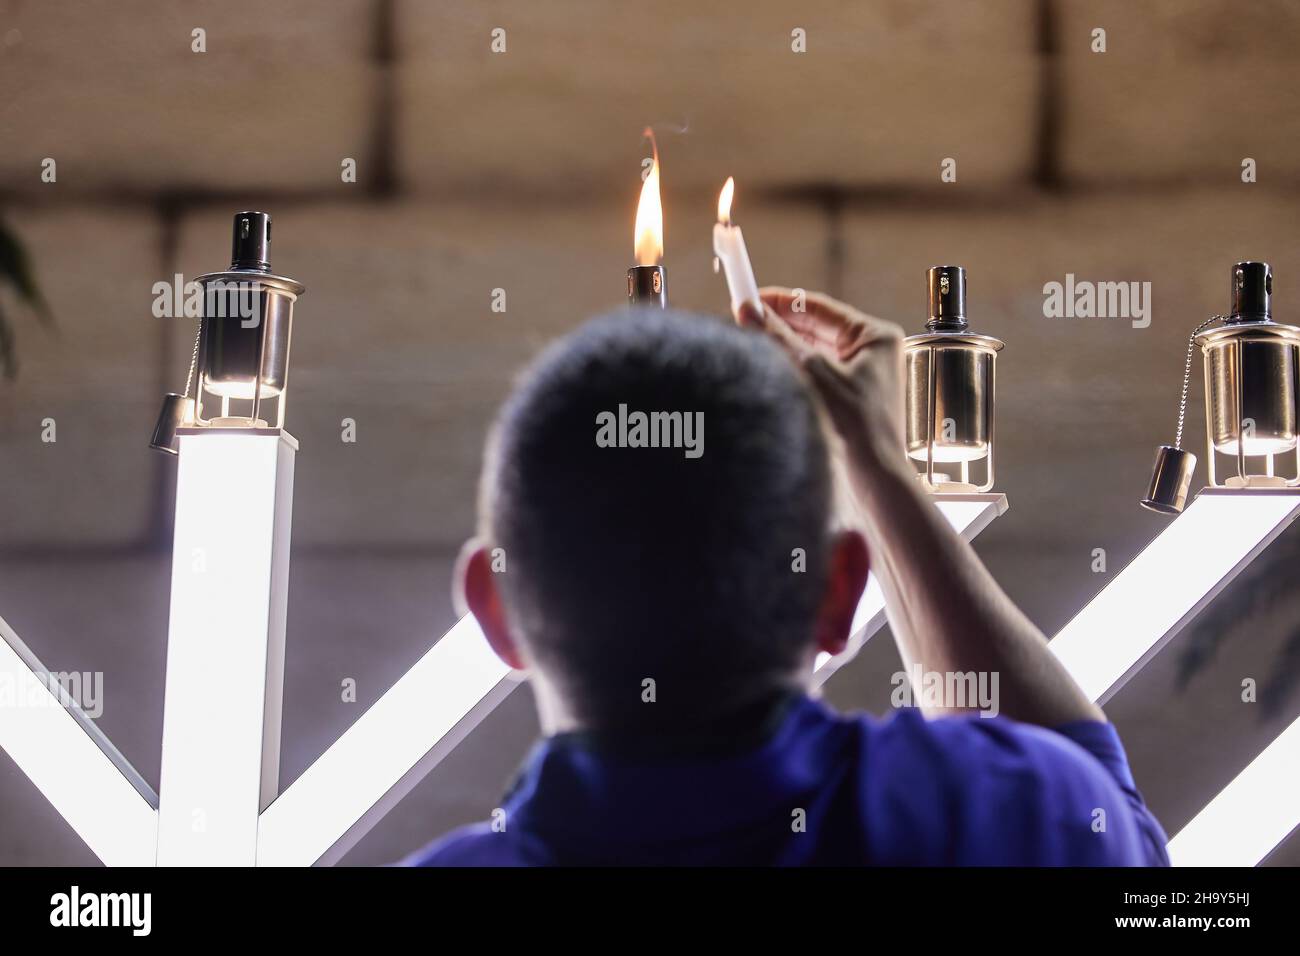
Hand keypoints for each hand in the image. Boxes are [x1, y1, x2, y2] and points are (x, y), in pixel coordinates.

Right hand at [736, 288, 907, 475]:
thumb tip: (749, 310)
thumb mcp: (814, 373)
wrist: (875, 475)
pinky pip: (817, 372)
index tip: (751, 296)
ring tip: (752, 343)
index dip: (783, 301)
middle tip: (744, 320)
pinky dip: (794, 368)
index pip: (820, 307)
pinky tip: (771, 367)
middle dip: (780, 325)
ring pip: (813, 350)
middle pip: (816, 327)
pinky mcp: (850, 395)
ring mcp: (861, 373)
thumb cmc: (859, 424)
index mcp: (875, 335)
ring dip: (784, 347)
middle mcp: (872, 350)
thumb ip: (780, 338)